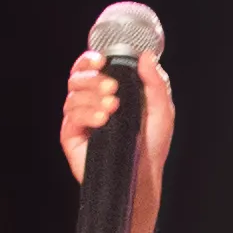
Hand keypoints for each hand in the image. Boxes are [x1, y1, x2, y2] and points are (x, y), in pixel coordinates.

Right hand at [57, 46, 172, 197]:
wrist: (143, 176)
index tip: (102, 60)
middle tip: (113, 88)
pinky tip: (102, 120)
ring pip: (72, 95)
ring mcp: (80, 119)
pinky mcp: (72, 136)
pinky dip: (86, 113)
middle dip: (93, 78)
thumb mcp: (161, 110)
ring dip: (91, 96)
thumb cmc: (152, 145)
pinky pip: (71, 116)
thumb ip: (155, 82)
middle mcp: (90, 102)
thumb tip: (146, 55)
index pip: (90, 67)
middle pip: (77, 77)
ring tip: (113, 108)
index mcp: (108, 91)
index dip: (90, 59)